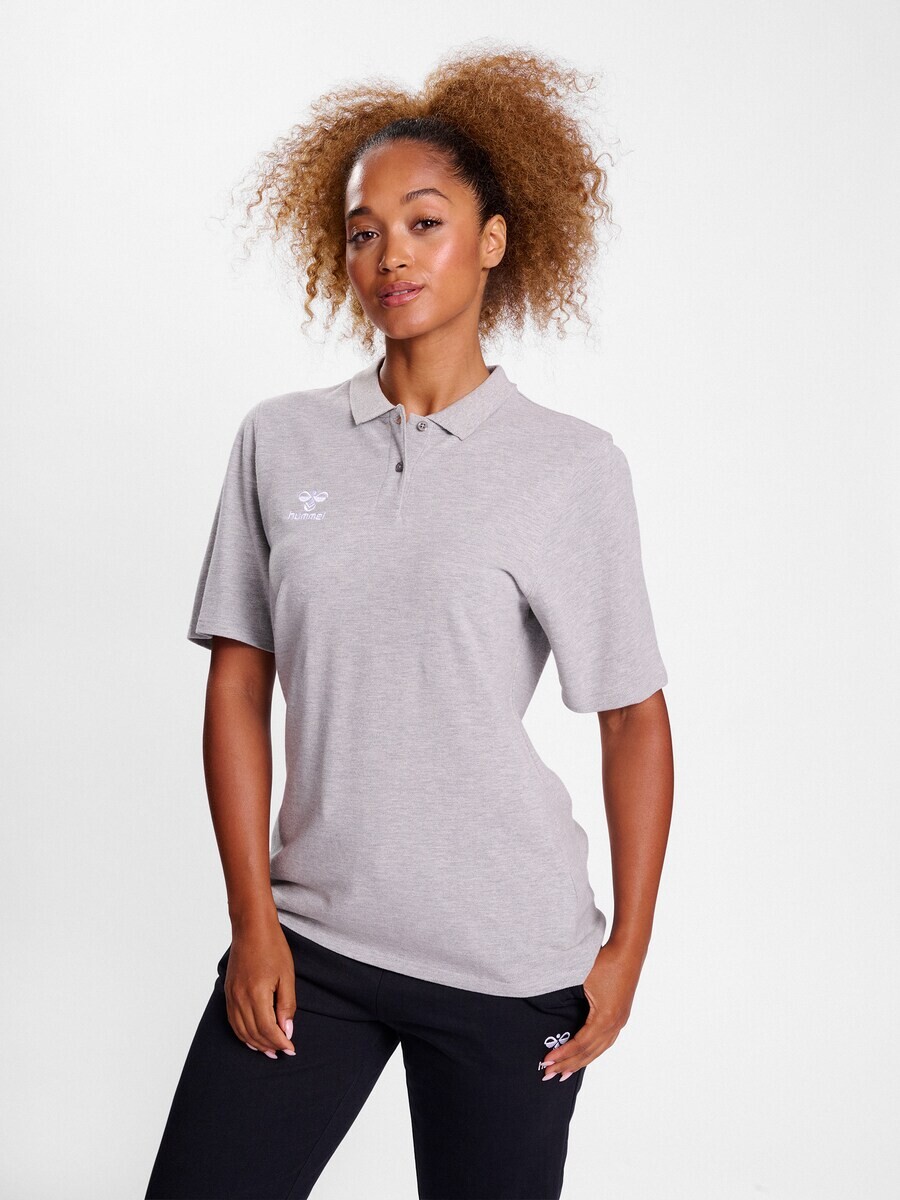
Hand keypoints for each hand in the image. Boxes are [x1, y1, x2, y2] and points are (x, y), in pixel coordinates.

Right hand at [223, 919, 296, 1057]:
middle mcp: (240, 998)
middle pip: (254, 1033)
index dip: (280, 1042)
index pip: (268, 1029)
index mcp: (257, 993)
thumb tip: (287, 1031)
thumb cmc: (272, 947)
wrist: (251, 927)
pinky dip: (242, 1034)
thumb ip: (287, 1005)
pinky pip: (233, 1021)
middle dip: (269, 1046)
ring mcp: (231, 996)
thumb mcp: (287, 975)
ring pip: (241, 1030)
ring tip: (269, 1050)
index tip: (291, 1049)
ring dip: (255, 1043)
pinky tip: (252, 1038)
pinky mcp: (227, 992)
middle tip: (283, 1051)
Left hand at [541, 939, 642, 1080]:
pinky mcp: (621, 1016)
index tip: (546, 1062)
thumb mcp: (582, 980)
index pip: (580, 1044)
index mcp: (604, 1018)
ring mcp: (620, 1021)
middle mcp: (614, 1024)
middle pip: (589, 1053)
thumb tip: (548, 1010)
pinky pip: (605, 1041)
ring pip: (599, 1050)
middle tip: (549, 1075)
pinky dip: (592, 1052)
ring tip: (565, 1073)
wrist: (629, 951)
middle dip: (568, 1065)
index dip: (563, 1054)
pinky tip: (584, 1056)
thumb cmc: (605, 961)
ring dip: (581, 1062)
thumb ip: (568, 999)